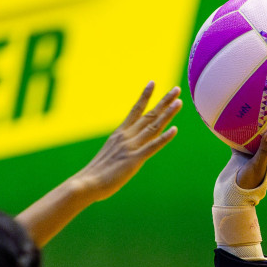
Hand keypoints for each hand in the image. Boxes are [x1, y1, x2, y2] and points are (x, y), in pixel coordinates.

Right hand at [72, 82, 181, 202]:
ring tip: (179, 102)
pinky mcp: (134, 160)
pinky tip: (174, 130)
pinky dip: (164, 138)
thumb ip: (120, 149)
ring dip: (167, 114)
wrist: (87, 183)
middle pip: (149, 115)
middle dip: (164, 101)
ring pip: (153, 126)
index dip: (145, 96)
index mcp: (120, 134)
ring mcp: (131, 147)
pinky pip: (152, 147)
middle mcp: (126, 137)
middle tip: (177, 89)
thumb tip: (125, 150)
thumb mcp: (110, 154)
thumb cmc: (96, 173)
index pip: (135, 110)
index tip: (153, 83)